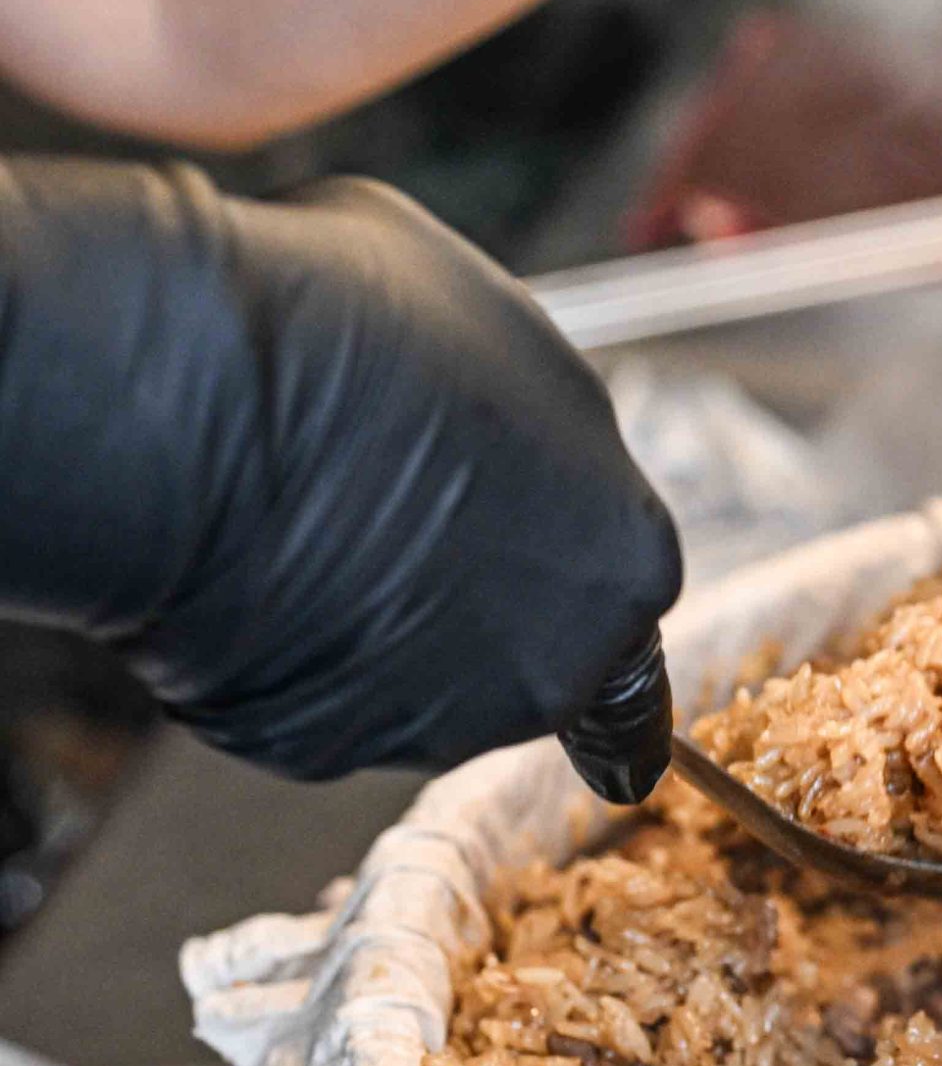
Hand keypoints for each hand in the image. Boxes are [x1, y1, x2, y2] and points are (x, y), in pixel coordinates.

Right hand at [0, 160, 682, 785]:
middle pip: (529, 645)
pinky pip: (314, 703)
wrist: (193, 401)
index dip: (553, 542)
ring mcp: (436, 721)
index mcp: (625, 556)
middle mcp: (554, 664)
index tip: (509, 525)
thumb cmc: (352, 331)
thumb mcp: (494, 315)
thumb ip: (532, 399)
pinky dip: (289, 655)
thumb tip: (505, 399)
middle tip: (396, 518)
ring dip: (381, 626)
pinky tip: (252, 571)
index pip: (618, 578)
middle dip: (471, 591)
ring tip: (311, 528)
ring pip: (420, 682)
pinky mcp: (319, 750)